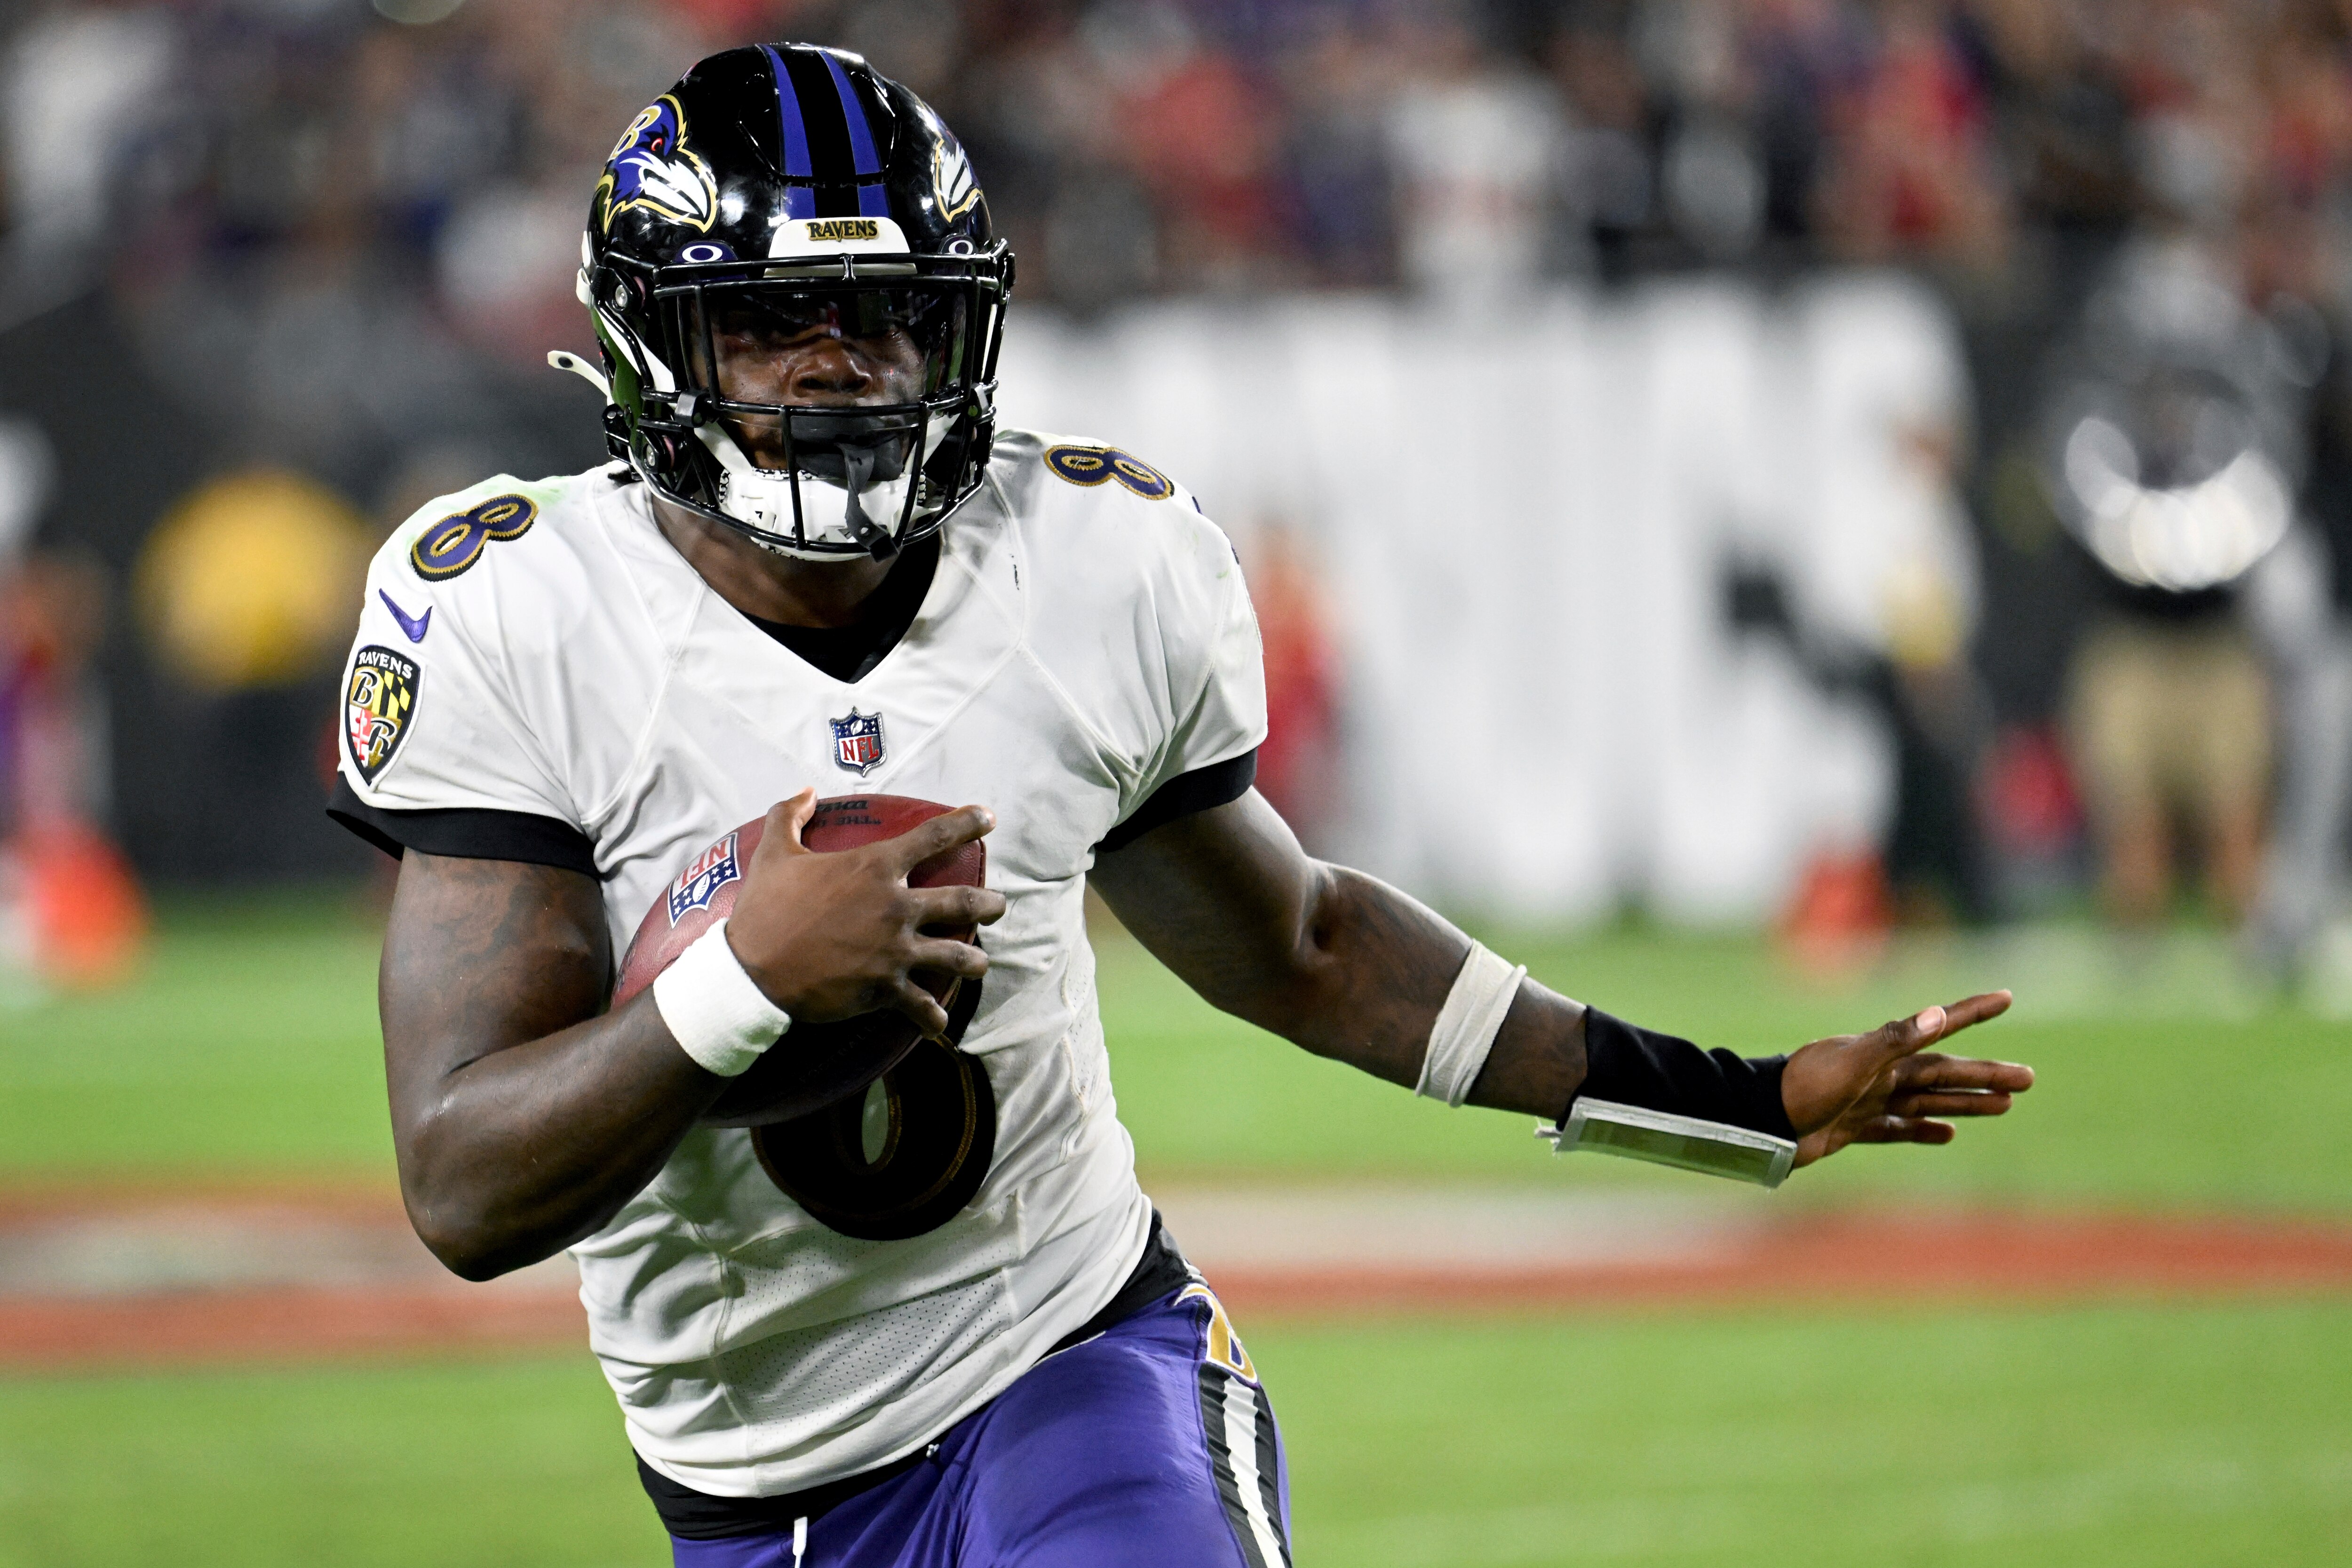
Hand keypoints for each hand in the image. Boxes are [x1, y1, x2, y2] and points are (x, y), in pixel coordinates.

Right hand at [725, 789, 1008, 1038]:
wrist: (750, 972)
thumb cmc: (764, 910)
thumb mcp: (774, 853)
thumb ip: (789, 815)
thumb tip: (806, 791)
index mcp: (874, 867)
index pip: (933, 836)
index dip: (966, 823)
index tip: (989, 818)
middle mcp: (894, 907)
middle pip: (963, 902)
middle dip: (989, 904)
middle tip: (999, 906)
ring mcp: (894, 950)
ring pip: (957, 956)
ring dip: (975, 960)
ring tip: (981, 963)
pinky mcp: (884, 988)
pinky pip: (922, 1005)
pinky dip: (934, 1016)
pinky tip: (940, 1024)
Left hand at [1780, 991, 2028, 1168]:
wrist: (1759, 1123)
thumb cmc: (1803, 1087)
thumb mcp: (1852, 1061)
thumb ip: (1894, 1040)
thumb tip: (1937, 1014)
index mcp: (1885, 1052)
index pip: (1938, 1027)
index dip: (1972, 1012)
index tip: (2005, 997)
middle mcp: (1880, 1073)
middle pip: (1945, 1072)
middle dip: (1986, 1074)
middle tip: (2029, 1078)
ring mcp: (1867, 1100)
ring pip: (1928, 1100)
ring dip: (1966, 1102)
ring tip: (2005, 1104)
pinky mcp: (1853, 1127)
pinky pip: (1898, 1129)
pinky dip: (1923, 1130)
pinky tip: (1948, 1133)